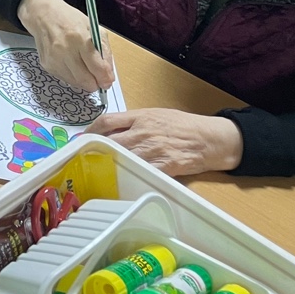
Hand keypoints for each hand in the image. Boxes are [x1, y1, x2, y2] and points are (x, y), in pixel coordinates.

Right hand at [18, 0, 114, 92]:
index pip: (97, 68)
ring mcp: (54, 59)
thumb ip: (104, 51)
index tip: (108, 80)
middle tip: (99, 80)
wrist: (43, 16)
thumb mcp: (94, 29)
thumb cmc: (70, 20)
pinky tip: (72, 65)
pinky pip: (65, 79)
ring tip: (85, 69)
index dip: (106, 78)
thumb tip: (108, 74)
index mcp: (80, 38)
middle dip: (96, 84)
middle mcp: (65, 50)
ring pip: (76, 82)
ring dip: (84, 80)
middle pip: (86, 80)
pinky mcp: (46, 64)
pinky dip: (72, 76)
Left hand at [88, 109, 243, 176]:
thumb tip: (113, 129)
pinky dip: (132, 175)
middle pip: (110, 140)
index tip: (84, 137)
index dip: (91, 129)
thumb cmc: (184, 125)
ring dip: (110, 163)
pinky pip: (142, 171)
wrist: (210, 138)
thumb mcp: (156, 115)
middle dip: (96, 149)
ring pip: (122, 157)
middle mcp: (143, 132)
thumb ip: (133, 121)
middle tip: (87, 156)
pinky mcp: (164, 166)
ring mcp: (153, 150)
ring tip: (100, 168)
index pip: (107, 121)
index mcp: (140, 117)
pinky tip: (123, 178)